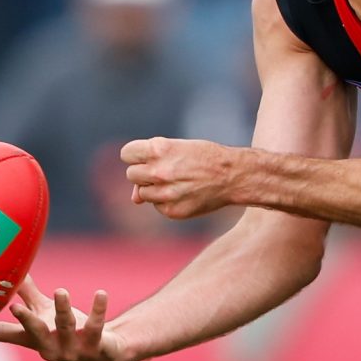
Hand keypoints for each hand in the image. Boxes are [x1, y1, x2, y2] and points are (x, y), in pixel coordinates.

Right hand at [0, 277, 135, 360]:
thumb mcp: (45, 311)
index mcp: (33, 338)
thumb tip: (7, 270)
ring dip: (63, 308)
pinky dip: (98, 309)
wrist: (105, 353)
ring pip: (65, 326)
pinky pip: (96, 325)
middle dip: (25, 320)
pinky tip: (101, 294)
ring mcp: (72, 348)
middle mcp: (49, 346)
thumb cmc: (68, 330)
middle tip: (14, 307)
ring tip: (61, 290)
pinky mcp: (96, 344)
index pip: (4, 333)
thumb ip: (26, 294)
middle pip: (34, 332)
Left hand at [122, 136, 245, 219]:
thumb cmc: (206, 158)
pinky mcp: (171, 211)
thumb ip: (151, 165)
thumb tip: (134, 198)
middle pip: (131, 174)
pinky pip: (157, 206)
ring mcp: (164, 193)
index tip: (147, 158)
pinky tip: (185, 194)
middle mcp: (158, 171)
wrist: (234, 176)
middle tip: (167, 171)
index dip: (136, 156)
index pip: (126, 154)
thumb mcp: (178, 150)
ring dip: (154, 189)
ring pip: (142, 193)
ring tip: (178, 183)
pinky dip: (167, 202)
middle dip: (144, 174)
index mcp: (158, 150)